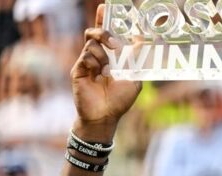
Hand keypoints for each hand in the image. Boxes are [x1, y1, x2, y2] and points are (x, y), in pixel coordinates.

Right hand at [71, 5, 141, 140]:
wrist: (106, 117)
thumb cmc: (119, 101)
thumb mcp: (135, 78)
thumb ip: (137, 59)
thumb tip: (143, 41)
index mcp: (109, 57)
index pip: (104, 33)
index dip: (103, 18)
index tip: (105, 7)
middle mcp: (96, 57)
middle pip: (95, 32)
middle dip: (105, 32)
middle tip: (116, 45)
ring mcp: (86, 63)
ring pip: (91, 44)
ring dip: (103, 54)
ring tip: (108, 70)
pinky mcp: (78, 70)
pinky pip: (86, 56)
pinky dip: (95, 62)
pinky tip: (99, 75)